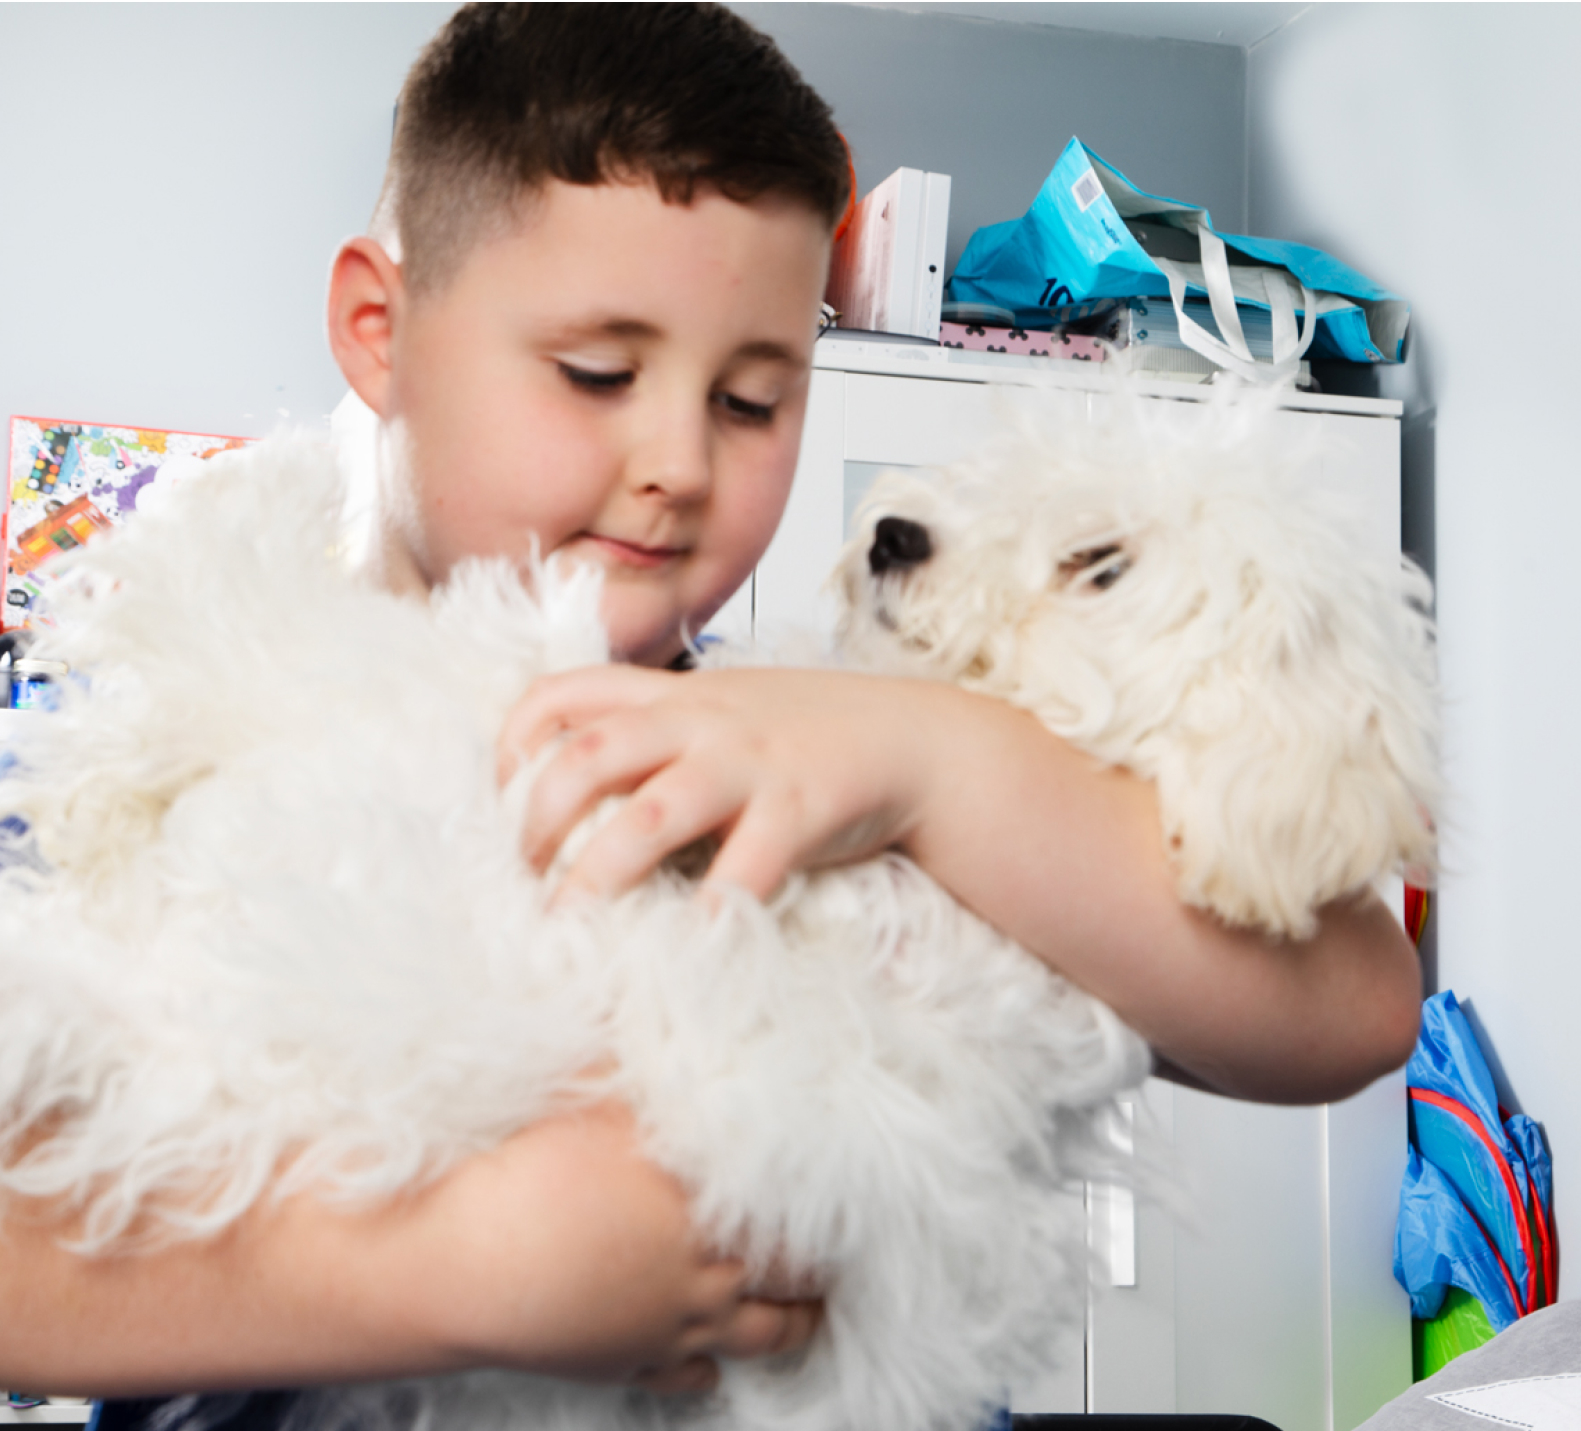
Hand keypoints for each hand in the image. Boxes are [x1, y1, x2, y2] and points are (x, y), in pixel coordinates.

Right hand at [417, 1103, 821, 1393]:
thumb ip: (648, 1073)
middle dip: (822, 1265)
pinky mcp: (629, 1366)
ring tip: (810, 1313)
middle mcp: (705, 1273)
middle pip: (792, 1277)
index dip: (831, 1204)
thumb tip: (685, 1022)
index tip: (855, 1192)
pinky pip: (690, 1380)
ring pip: (761, 1336)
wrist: (469, 1266)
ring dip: (791, 1323)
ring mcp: (671, 1328)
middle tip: (842, 1253)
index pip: (797, 1211)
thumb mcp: (593, 1096)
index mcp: (708, 1205)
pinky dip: (708, 1372)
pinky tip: (713, 1366)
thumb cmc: (531, 1176)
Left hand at [498, 666, 947, 898]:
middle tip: (523, 877)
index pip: (566, 690)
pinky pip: (743, 869)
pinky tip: (685, 952)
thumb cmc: (813, 736)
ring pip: (647, 815)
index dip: (514, 741)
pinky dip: (708, 915)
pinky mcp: (799, 810)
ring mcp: (750, 764)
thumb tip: (585, 783)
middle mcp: (703, 720)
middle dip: (534, 821)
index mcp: (677, 695)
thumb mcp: (729, 708)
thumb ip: (665, 729)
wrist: (916, 740)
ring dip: (595, 876)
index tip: (501, 795)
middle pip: (586, 755)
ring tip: (568, 925)